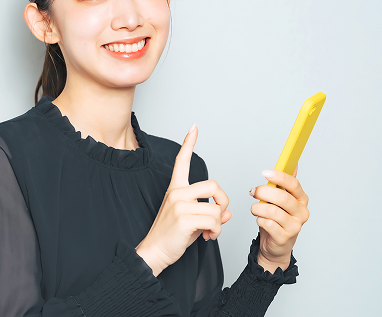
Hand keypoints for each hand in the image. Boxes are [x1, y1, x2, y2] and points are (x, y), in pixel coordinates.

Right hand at [136, 124, 231, 275]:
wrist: (154, 252)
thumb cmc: (171, 236)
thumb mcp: (192, 221)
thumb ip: (209, 213)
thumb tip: (227, 212)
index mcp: (175, 189)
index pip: (181, 162)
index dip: (188, 143)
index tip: (194, 128)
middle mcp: (176, 193)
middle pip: (213, 186)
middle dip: (223, 203)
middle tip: (218, 217)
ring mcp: (179, 204)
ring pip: (217, 208)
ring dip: (219, 223)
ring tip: (209, 232)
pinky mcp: (184, 218)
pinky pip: (215, 220)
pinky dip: (217, 232)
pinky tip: (207, 237)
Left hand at [249, 165, 309, 271]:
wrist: (276, 244)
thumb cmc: (278, 219)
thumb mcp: (282, 198)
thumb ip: (285, 182)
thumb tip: (293, 162)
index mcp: (301, 199)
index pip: (293, 184)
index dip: (279, 177)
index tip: (265, 173)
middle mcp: (301, 212)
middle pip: (282, 197)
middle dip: (263, 192)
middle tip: (253, 192)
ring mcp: (295, 226)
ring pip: (272, 211)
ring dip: (258, 208)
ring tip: (255, 208)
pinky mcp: (284, 237)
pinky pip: (268, 224)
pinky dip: (259, 220)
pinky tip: (260, 220)